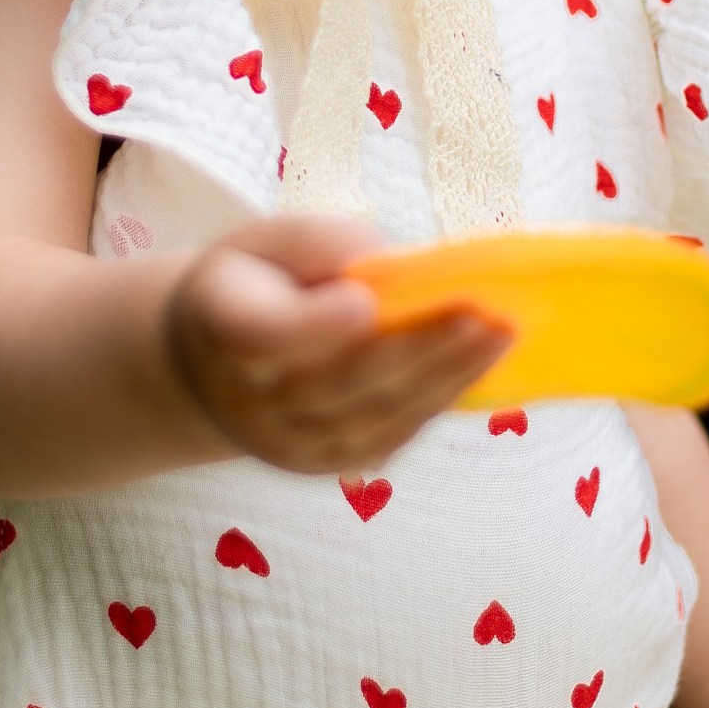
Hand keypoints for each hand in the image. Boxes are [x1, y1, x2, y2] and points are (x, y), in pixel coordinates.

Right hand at [164, 214, 512, 475]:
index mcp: (226, 328)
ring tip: (501, 335)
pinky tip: (477, 367)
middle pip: (340, 380)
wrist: (208, 373)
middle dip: (418, 348)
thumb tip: (385, 262)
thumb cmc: (250, 286)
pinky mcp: (323, 464)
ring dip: (445, 378)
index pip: (267, 334)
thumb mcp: (261, 243)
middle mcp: (253, 399)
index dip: (315, 324)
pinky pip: (387, 439)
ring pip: (374, 417)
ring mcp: (289, 442)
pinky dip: (436, 403)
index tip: (365, 301)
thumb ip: (315, 244)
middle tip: (484, 314)